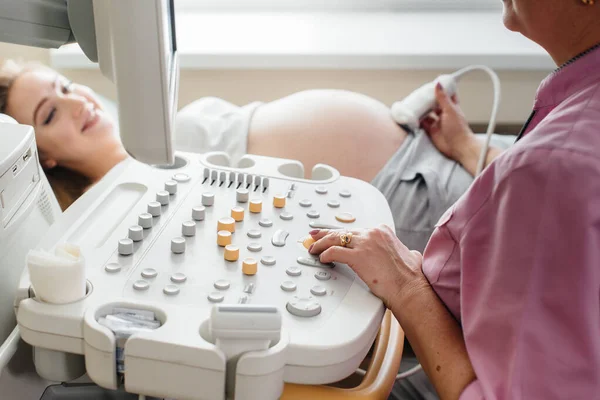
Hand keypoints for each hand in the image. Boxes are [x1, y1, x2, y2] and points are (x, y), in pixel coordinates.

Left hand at [308, 226, 428, 307]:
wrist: (409, 288)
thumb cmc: (410, 277)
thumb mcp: (411, 256)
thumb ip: (405, 251)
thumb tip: (409, 254)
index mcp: (383, 231)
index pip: (355, 230)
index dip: (342, 234)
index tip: (334, 235)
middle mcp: (372, 234)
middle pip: (342, 232)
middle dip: (325, 234)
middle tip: (314, 236)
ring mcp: (364, 244)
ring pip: (335, 239)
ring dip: (321, 244)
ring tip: (313, 249)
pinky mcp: (358, 256)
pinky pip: (334, 252)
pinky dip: (325, 255)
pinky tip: (321, 259)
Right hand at [421, 83, 475, 163]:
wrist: (458, 146)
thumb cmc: (459, 129)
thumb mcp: (450, 110)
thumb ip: (443, 98)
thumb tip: (438, 84)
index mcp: (451, 107)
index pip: (446, 95)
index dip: (441, 90)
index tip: (433, 84)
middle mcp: (444, 114)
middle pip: (434, 104)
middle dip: (428, 100)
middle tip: (420, 95)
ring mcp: (438, 123)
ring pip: (427, 114)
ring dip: (422, 110)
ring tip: (414, 104)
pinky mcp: (432, 131)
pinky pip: (423, 124)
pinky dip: (418, 121)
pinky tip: (414, 117)